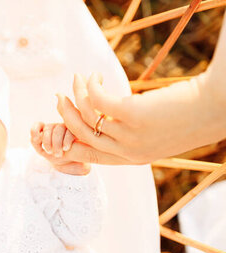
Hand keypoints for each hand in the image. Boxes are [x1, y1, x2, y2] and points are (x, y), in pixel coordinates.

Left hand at [30, 122, 90, 174]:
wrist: (71, 161)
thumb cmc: (56, 156)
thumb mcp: (44, 152)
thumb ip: (36, 143)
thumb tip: (35, 137)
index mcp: (46, 131)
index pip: (38, 125)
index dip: (35, 130)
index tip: (36, 140)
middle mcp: (55, 127)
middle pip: (48, 129)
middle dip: (47, 142)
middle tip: (50, 152)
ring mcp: (66, 127)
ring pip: (58, 129)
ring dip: (56, 143)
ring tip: (58, 154)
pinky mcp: (75, 131)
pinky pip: (69, 132)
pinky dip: (66, 141)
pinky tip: (66, 148)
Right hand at [52, 72, 225, 165]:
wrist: (216, 108)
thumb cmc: (189, 116)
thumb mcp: (158, 133)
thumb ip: (134, 133)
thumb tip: (111, 119)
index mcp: (131, 158)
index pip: (87, 155)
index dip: (67, 140)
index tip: (62, 122)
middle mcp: (127, 151)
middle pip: (79, 136)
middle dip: (64, 115)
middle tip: (60, 97)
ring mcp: (129, 135)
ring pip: (86, 117)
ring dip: (76, 95)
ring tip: (78, 80)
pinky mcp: (133, 114)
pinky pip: (99, 101)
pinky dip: (91, 86)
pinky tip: (95, 76)